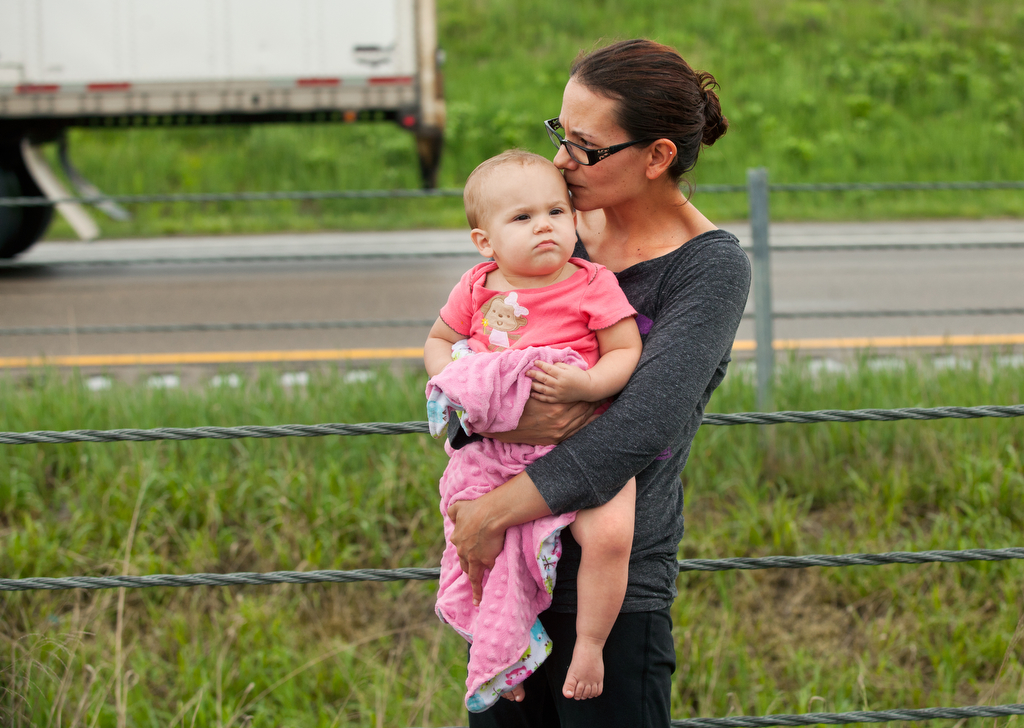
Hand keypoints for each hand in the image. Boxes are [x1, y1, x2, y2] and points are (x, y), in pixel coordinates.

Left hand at [447, 498, 506, 604]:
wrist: (491, 514)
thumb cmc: (476, 508)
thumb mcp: (459, 506)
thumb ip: (452, 512)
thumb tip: (451, 518)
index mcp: (457, 538)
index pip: (460, 549)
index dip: (464, 552)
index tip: (466, 555)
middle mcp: (463, 551)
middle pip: (464, 563)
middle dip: (468, 569)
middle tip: (471, 575)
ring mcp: (473, 558)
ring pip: (472, 574)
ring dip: (474, 585)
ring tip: (475, 597)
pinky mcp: (486, 562)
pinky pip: (484, 576)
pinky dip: (481, 589)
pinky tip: (481, 598)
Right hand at [483, 396, 598, 445]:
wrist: (504, 427)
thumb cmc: (517, 406)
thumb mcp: (532, 393)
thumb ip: (546, 386)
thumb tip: (554, 374)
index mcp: (557, 407)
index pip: (579, 397)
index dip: (589, 391)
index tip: (598, 386)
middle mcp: (562, 420)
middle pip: (584, 408)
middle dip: (594, 401)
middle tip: (606, 395)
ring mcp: (560, 431)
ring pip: (583, 420)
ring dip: (593, 412)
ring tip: (603, 405)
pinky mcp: (556, 438)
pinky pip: (576, 432)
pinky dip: (586, 425)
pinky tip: (593, 420)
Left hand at [527, 360, 592, 402]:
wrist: (587, 388)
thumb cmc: (578, 375)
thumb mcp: (570, 367)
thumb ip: (559, 365)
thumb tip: (547, 363)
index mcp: (562, 374)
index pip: (549, 368)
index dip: (541, 365)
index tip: (534, 362)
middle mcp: (559, 384)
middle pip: (544, 379)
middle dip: (534, 374)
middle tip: (526, 371)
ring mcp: (558, 393)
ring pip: (543, 389)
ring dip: (533, 385)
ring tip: (527, 382)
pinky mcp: (558, 400)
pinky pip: (546, 399)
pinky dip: (538, 396)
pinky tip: (532, 393)